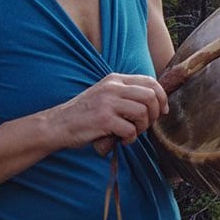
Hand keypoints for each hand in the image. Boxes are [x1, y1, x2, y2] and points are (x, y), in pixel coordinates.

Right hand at [46, 73, 168, 148]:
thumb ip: (126, 94)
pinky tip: (123, 140)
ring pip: (143, 112)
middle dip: (155, 113)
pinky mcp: (103, 120)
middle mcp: (112, 88)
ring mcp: (107, 103)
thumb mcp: (105, 94)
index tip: (162, 111)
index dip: (162, 97)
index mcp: (115, 79)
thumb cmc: (85, 113)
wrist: (57, 125)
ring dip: (143, 127)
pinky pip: (130, 129)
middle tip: (147, 125)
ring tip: (133, 133)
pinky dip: (131, 138)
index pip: (150, 82)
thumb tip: (157, 102)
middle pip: (150, 96)